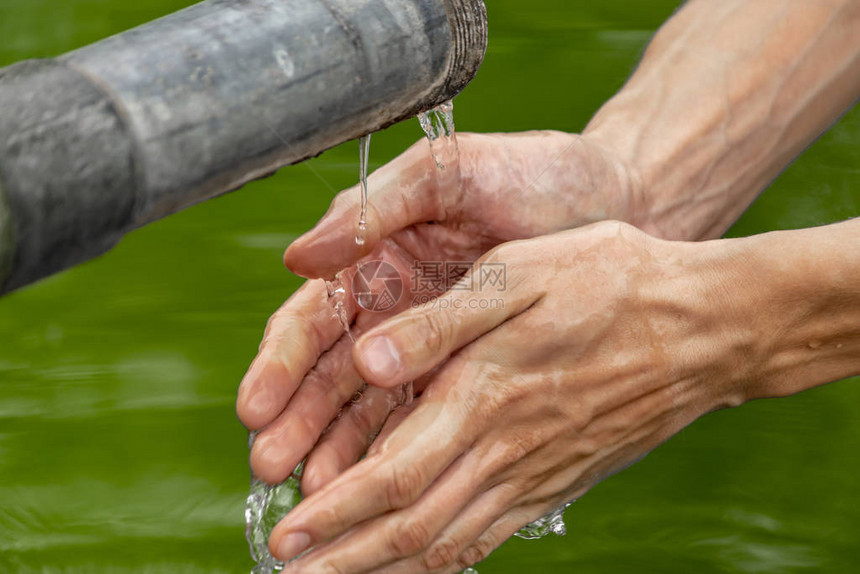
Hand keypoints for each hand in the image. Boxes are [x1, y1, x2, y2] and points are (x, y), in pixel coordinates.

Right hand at [236, 131, 639, 488]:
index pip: (311, 318)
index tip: (257, 406)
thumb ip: (376, 208)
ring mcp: (429, 348)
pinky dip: (395, 452)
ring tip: (316, 492)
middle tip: (272, 466)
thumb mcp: (451, 172)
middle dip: (296, 421)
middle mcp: (393, 309)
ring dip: (336, 449)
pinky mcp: (469, 374)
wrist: (622, 202)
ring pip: (367, 408)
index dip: (280, 363)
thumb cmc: (536, 174)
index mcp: (375, 258)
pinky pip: (423, 419)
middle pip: (327, 375)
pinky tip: (376, 486)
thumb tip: (299, 255)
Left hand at [268, 221, 758, 572]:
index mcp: (484, 394)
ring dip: (384, 568)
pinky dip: (445, 559)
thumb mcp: (518, 275)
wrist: (701, 326)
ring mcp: (536, 473)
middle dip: (343, 557)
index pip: (393, 474)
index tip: (285, 534)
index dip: (334, 512)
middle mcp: (504, 448)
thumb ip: (439, 323)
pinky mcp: (559, 480)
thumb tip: (369, 360)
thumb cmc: (608, 284)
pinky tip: (422, 564)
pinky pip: (491, 534)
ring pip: (448, 541)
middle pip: (411, 525)